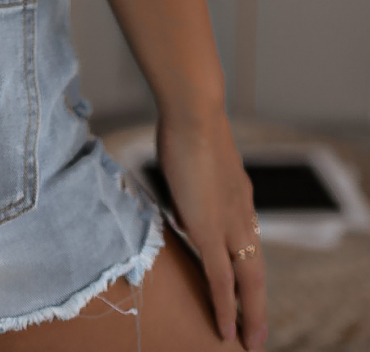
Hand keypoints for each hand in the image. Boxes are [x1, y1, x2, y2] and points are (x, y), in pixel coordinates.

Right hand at [157, 110, 267, 348]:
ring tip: (249, 341)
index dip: (247, 272)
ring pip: (248, 282)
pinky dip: (227, 307)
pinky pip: (222, 279)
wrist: (193, 114)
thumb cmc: (186, 128)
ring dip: (251, 314)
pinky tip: (227, 330)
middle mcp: (243, 216)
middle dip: (258, 306)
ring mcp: (230, 226)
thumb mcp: (194, 168)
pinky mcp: (211, 232)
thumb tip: (187, 220)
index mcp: (240, 200)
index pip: (248, 245)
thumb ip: (194, 195)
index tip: (246, 293)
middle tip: (257, 335)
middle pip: (256, 272)